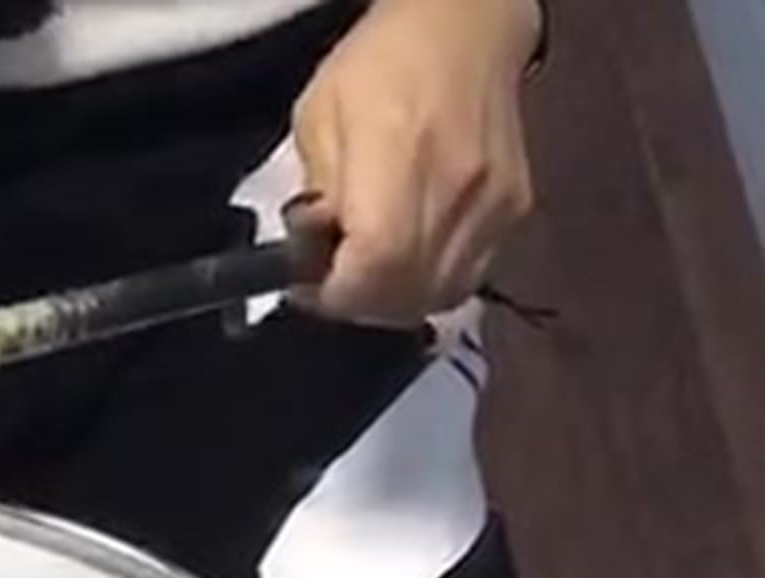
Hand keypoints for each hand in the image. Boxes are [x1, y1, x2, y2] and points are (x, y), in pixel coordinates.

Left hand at [292, 0, 543, 325]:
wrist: (466, 23)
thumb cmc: (383, 62)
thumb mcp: (318, 117)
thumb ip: (314, 197)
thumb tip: (311, 254)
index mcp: (401, 160)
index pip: (373, 270)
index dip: (335, 295)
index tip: (309, 284)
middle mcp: (457, 190)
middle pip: (405, 297)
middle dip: (358, 302)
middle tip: (333, 277)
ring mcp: (494, 204)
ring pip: (437, 297)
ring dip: (394, 299)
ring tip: (369, 266)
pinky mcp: (515, 208)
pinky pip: (466, 277)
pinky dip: (428, 281)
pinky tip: (407, 254)